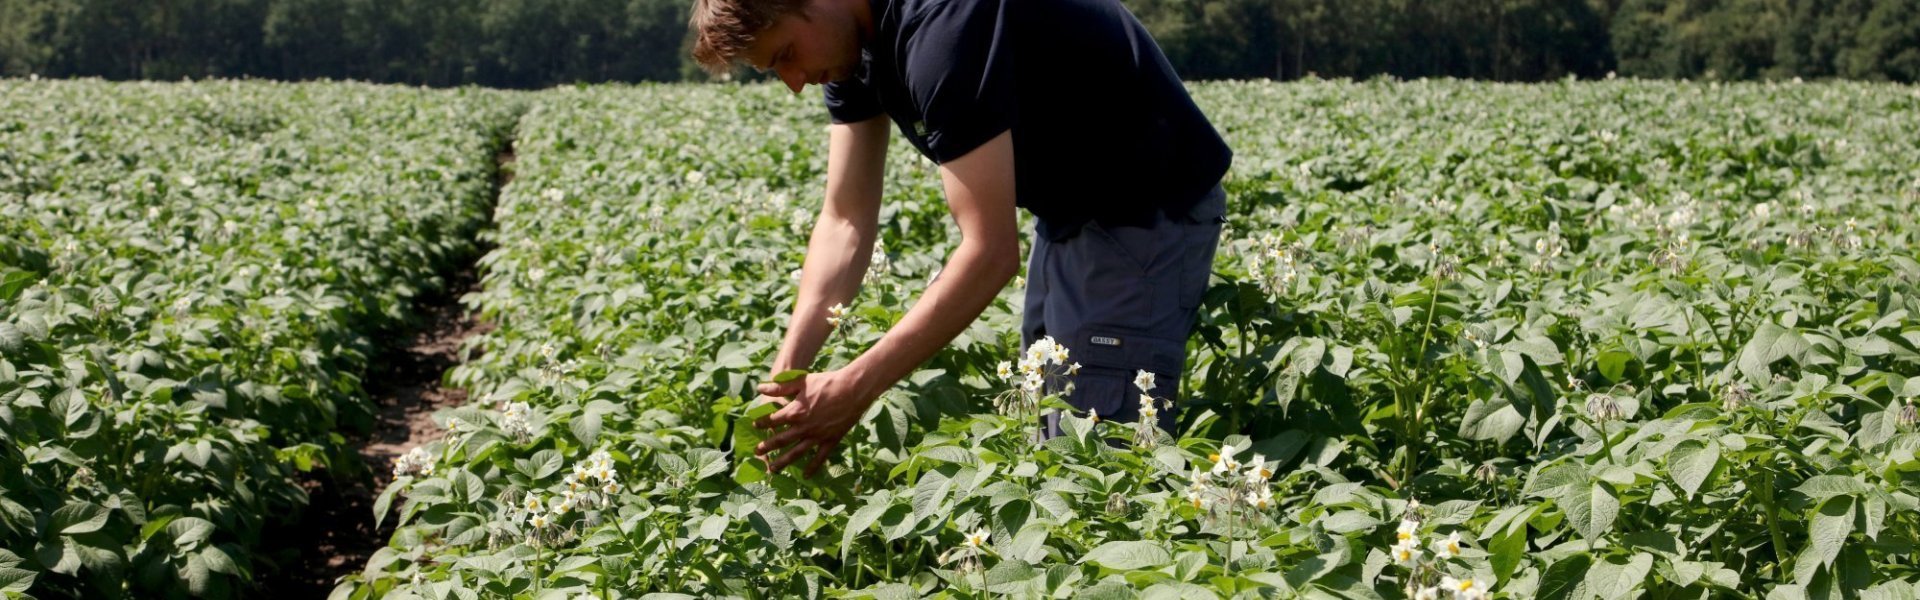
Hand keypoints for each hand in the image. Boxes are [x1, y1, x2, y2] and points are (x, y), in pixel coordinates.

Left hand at [752, 369, 875, 477]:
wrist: (852, 389)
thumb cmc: (826, 382)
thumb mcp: (801, 381)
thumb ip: (780, 387)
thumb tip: (760, 387)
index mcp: (794, 412)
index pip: (773, 420)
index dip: (763, 423)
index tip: (756, 426)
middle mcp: (803, 427)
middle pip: (780, 440)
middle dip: (767, 446)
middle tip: (757, 452)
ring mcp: (817, 436)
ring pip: (796, 453)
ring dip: (783, 462)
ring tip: (773, 469)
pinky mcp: (831, 440)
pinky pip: (820, 457)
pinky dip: (813, 467)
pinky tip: (806, 476)